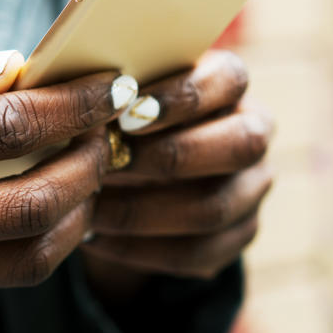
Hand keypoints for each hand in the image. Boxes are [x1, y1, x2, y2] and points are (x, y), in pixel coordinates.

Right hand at [0, 52, 129, 332]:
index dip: (74, 106)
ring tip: (83, 180)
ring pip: (27, 260)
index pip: (6, 127)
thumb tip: (18, 73)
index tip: (111, 87)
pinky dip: (23, 243)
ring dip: (75, 218)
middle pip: (34, 207)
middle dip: (91, 167)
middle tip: (107, 138)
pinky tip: (27, 210)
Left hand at [82, 50, 273, 296]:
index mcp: (230, 82)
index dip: (183, 97)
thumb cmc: (117, 114)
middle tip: (107, 164)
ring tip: (89, 208)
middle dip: (169, 156)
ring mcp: (251, 188)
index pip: (229, 79)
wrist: (130, 168)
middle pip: (240, 145)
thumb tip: (77, 98)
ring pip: (214, 207)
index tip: (125, 114)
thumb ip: (112, 91)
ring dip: (143, 210)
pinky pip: (196, 253)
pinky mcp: (238, 235)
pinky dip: (139, 249)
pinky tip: (95, 238)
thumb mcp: (119, 93)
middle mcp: (254, 132)